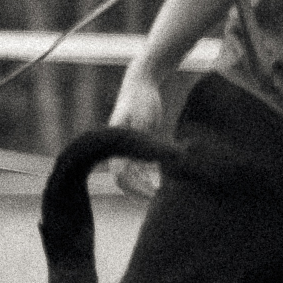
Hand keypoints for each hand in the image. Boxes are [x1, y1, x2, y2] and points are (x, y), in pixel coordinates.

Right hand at [106, 65, 174, 196]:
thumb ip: (146, 143)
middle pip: (128, 180)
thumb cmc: (141, 100)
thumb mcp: (144, 121)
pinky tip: (166, 181)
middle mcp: (119, 150)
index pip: (121, 177)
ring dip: (148, 184)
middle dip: (142, 190)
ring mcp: (128, 148)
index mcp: (116, 147)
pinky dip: (154, 174)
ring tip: (165, 193)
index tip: (153, 195)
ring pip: (136, 175)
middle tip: (160, 200)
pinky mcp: (139, 144)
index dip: (136, 189)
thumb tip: (154, 165)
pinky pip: (144, 166)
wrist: (142, 83)